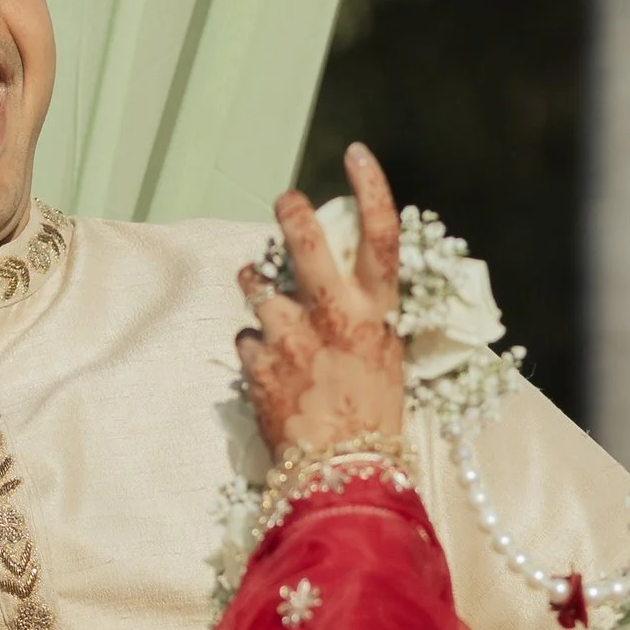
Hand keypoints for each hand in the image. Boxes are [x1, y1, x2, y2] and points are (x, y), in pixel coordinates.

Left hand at [236, 138, 404, 465]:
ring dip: (257, 288)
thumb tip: (342, 285)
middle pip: (307, 246)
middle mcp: (335, 318)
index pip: (380, 239)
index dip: (370, 189)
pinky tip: (268, 369)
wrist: (343, 476)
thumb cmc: (372, 421)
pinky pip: (246, 340)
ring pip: (260, 290)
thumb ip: (363, 319)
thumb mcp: (384, 361)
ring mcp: (293, 340)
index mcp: (376, 316)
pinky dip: (253, 350)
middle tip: (284, 199)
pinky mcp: (259, 366)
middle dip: (292, 216)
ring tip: (261, 292)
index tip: (355, 154)